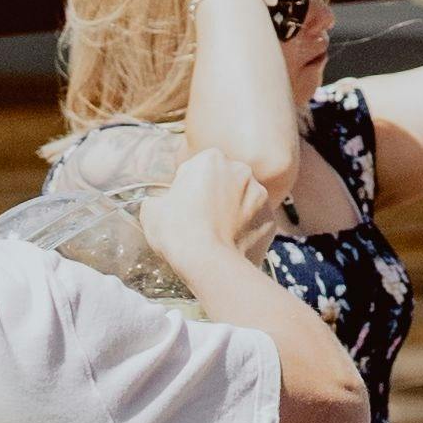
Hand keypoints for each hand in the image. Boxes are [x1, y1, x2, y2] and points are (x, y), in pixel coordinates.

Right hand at [148, 142, 285, 268]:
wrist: (209, 263)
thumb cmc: (177, 231)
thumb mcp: (151, 210)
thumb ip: (160, 199)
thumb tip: (163, 205)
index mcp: (212, 159)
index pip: (197, 168)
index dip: (187, 188)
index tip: (182, 207)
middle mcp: (241, 170)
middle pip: (224, 180)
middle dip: (215, 195)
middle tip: (200, 221)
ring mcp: (261, 195)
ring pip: (243, 200)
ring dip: (233, 211)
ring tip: (217, 235)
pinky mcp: (271, 220)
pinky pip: (255, 221)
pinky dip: (246, 230)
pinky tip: (232, 244)